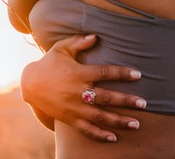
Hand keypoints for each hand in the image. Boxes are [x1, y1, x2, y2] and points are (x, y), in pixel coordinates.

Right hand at [20, 33, 146, 141]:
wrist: (30, 85)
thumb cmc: (49, 63)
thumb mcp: (61, 48)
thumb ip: (78, 42)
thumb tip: (96, 36)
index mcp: (78, 73)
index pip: (104, 72)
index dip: (121, 73)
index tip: (138, 74)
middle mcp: (78, 92)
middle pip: (106, 97)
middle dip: (126, 101)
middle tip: (144, 103)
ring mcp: (74, 108)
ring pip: (99, 116)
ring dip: (118, 121)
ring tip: (136, 124)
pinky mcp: (69, 119)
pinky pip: (86, 129)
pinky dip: (100, 135)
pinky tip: (114, 138)